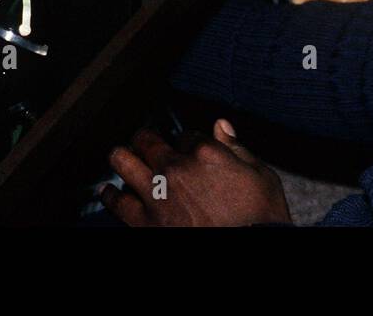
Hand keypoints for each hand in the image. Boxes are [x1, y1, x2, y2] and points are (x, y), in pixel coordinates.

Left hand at [101, 119, 292, 226]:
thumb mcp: (260, 174)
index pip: (185, 134)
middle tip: (144, 142)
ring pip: (123, 161)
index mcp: (205, 153)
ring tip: (122, 157)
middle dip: (146, 139)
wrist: (252, 248)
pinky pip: (116, 202)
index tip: (186, 148)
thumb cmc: (261, 217)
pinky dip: (111, 194)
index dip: (185, 141)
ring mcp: (157, 194)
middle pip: (146, 140)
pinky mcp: (145, 222)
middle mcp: (176, 168)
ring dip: (122, 157)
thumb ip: (237, 148)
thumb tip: (221, 126)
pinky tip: (111, 191)